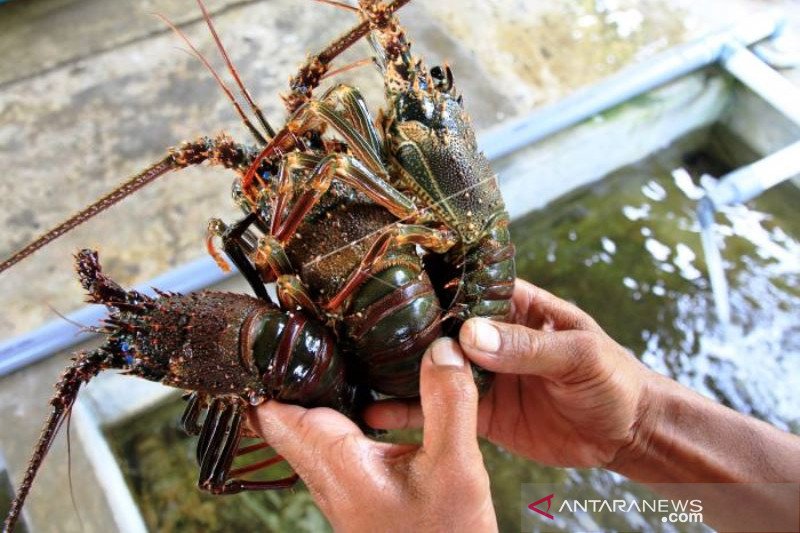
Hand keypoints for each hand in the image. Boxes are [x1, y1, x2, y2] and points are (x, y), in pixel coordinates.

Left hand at [250, 339, 496, 532]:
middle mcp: (328, 472)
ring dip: (310, 388)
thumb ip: (447, 405)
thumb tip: (443, 347)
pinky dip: (338, 406)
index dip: (261, 373)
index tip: (259, 332)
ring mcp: (341, 481)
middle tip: (290, 324)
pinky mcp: (360, 485)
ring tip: (320, 344)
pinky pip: (334, 436)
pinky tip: (363, 390)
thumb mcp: (454, 468)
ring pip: (308, 425)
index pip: (273, 412)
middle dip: (283, 372)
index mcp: (335, 462)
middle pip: (284, 414)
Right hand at [366, 279, 652, 468]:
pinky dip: (410, 412)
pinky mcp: (480, 412)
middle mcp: (492, 336)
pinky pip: (441, 409)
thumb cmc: (613, 378)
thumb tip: (469, 336)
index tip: (391, 280)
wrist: (626, 433)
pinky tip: (378, 413)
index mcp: (516, 306)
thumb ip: (527, 346)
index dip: (433, 281)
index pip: (469, 285)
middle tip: (358, 329)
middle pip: (440, 326)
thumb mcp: (578, 355)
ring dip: (399, 370)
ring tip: (356, 370)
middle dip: (404, 328)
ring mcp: (483, 374)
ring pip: (434, 368)